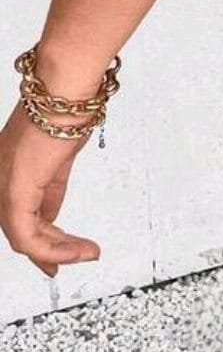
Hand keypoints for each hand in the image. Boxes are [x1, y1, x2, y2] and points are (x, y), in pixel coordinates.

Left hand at [0, 102, 100, 277]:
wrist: (65, 90)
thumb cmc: (65, 108)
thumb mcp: (59, 156)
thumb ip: (52, 186)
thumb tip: (54, 212)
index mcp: (5, 169)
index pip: (17, 215)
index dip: (38, 240)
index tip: (55, 258)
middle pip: (19, 229)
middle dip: (49, 249)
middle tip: (70, 261)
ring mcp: (2, 186)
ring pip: (22, 237)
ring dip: (57, 250)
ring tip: (86, 253)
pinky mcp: (14, 192)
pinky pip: (28, 235)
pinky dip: (54, 248)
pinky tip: (76, 249)